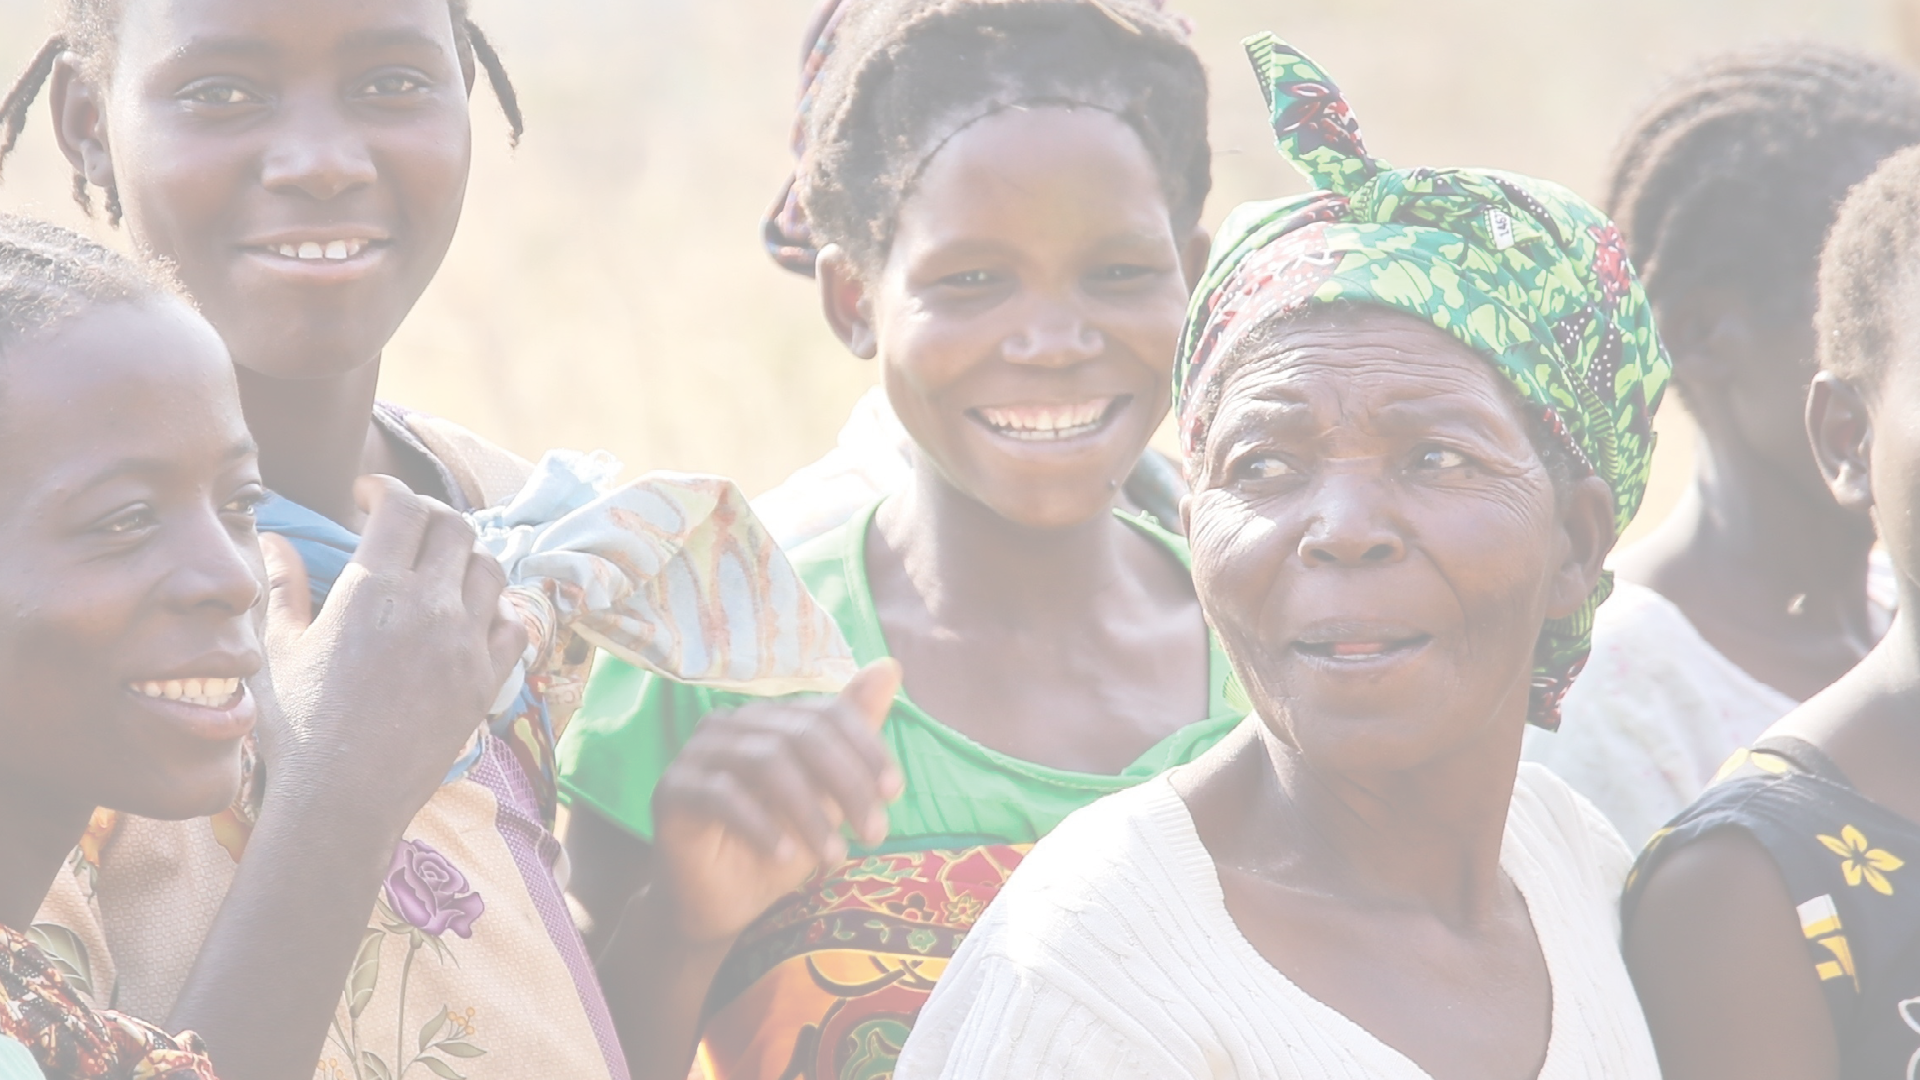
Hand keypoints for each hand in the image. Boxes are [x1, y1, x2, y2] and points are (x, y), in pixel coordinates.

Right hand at [256, 476, 525, 832]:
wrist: (343, 801)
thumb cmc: (299, 728)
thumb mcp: (276, 651)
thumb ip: (282, 587)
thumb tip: (275, 538)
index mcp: (372, 589)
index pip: (403, 506)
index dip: (386, 489)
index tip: (368, 497)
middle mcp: (429, 606)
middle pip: (454, 527)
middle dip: (430, 516)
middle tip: (406, 528)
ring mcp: (465, 643)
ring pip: (489, 569)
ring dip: (467, 557)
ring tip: (441, 568)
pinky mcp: (486, 680)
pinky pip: (513, 624)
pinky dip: (498, 608)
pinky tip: (473, 615)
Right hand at [648, 660, 903, 945]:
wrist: (718, 904)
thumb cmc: (777, 846)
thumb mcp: (827, 797)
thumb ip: (853, 737)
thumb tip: (890, 666)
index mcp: (769, 719)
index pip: (825, 714)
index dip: (865, 749)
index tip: (893, 793)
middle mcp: (731, 724)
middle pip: (800, 736)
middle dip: (846, 785)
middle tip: (874, 835)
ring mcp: (697, 753)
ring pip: (765, 762)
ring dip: (809, 812)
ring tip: (835, 856)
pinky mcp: (673, 788)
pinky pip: (722, 796)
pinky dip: (761, 826)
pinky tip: (785, 856)